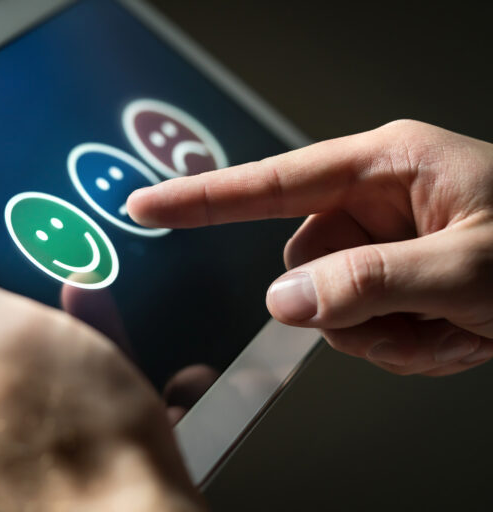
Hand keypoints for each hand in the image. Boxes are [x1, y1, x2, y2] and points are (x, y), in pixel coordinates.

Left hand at [0, 224, 202, 510]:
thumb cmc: (82, 440)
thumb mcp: (8, 333)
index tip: (8, 257)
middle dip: (25, 306)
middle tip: (66, 300)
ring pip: (18, 363)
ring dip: (60, 339)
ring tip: (102, 338)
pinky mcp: (28, 460)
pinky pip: (45, 399)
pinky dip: (76, 377)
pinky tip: (109, 374)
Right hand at [128, 120, 492, 376]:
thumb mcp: (470, 269)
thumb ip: (371, 282)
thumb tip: (282, 299)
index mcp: (386, 166)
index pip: (269, 183)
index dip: (200, 199)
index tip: (145, 205)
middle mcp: (376, 200)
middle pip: (302, 265)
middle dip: (353, 308)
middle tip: (420, 317)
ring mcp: (383, 242)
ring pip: (329, 306)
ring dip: (386, 333)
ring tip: (452, 325)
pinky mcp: (393, 277)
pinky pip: (359, 325)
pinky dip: (403, 343)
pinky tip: (453, 332)